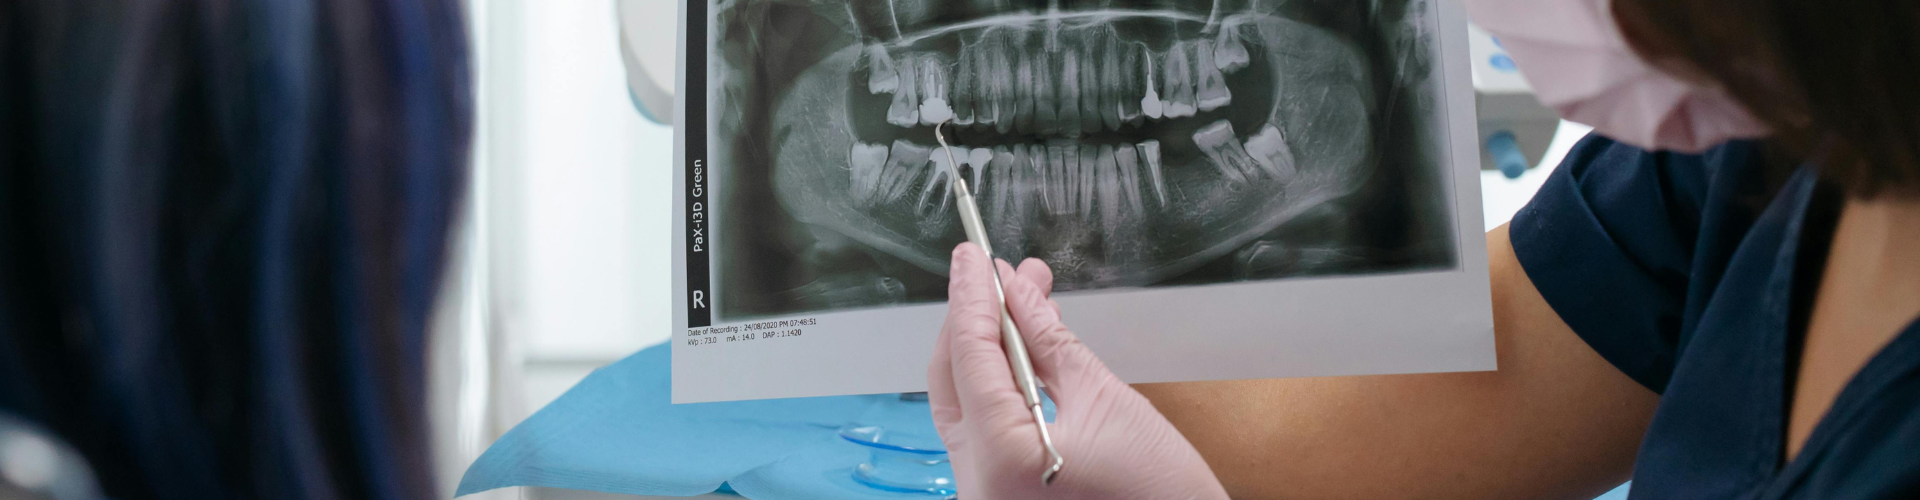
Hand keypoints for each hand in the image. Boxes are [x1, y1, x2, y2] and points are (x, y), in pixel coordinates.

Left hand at [929, 243, 1228, 499]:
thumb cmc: (1159, 493)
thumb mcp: (1106, 401)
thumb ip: (1050, 341)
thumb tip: (1016, 290)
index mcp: (1000, 457)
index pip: (970, 356)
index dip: (971, 296)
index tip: (973, 255)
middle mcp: (976, 483)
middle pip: (953, 378)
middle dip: (975, 318)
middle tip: (998, 272)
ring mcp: (984, 493)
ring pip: (965, 401)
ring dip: (991, 346)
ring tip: (1023, 297)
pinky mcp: (999, 494)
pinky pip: (986, 426)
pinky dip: (1000, 383)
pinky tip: (1025, 345)